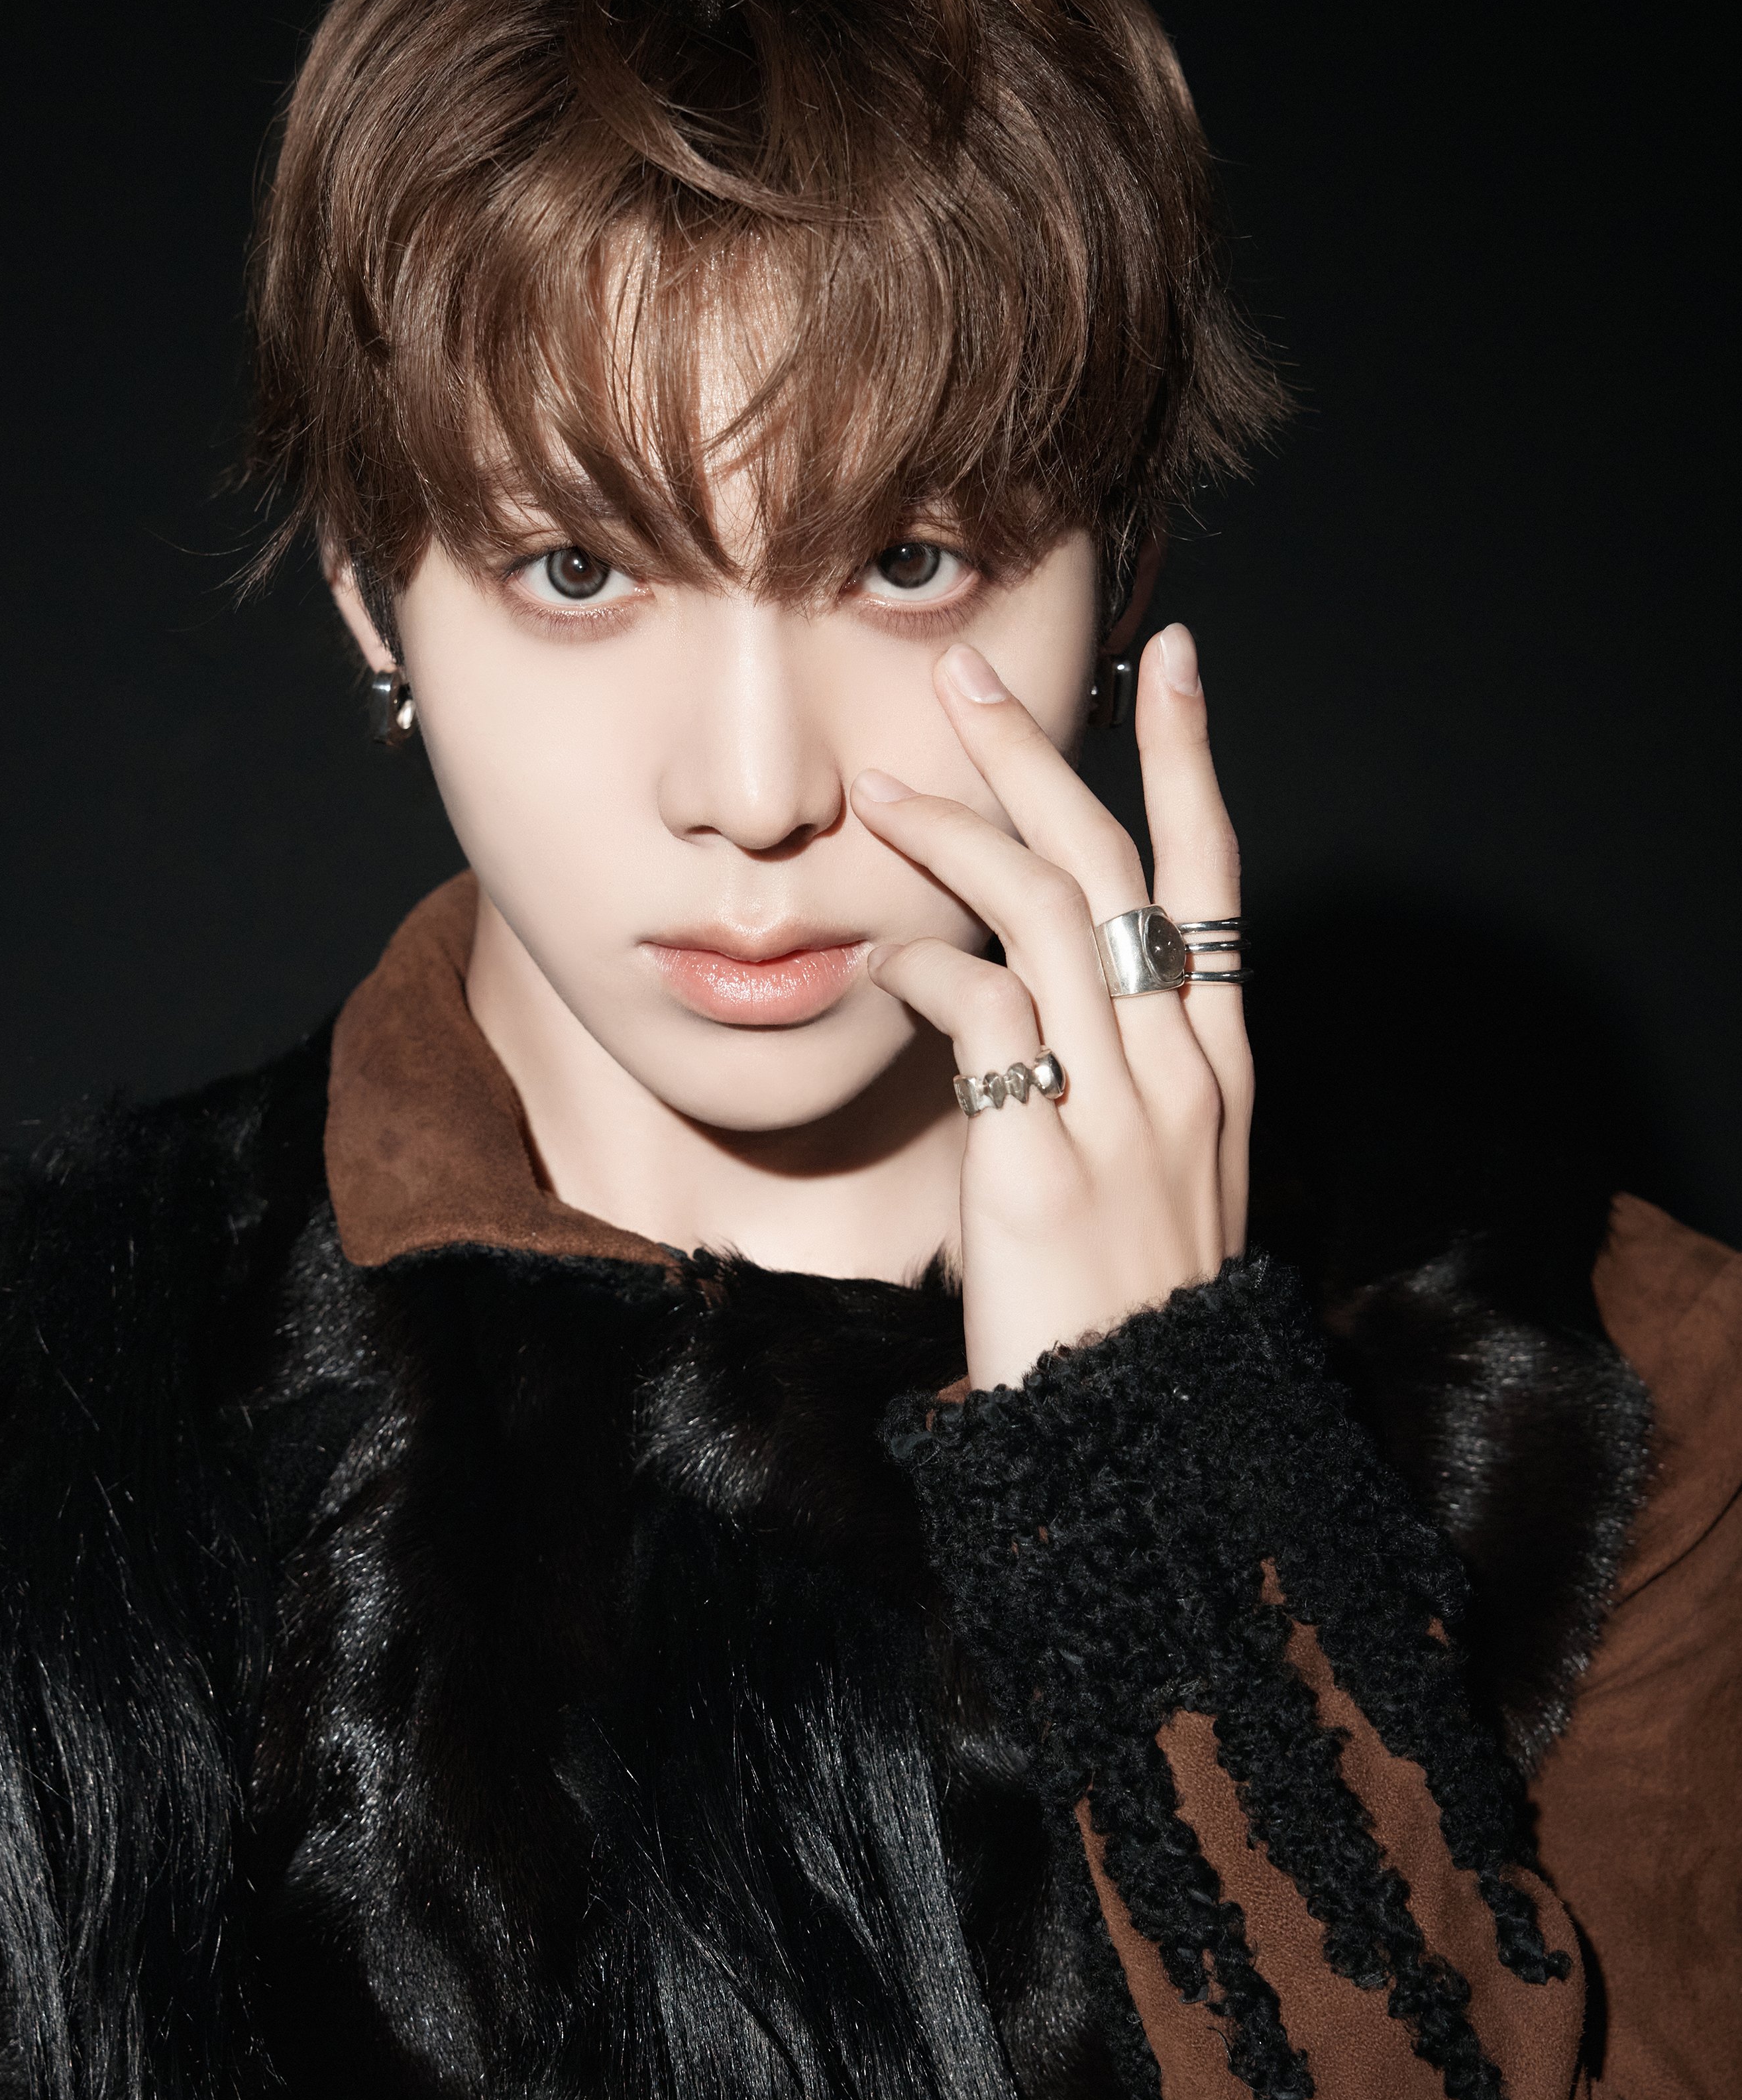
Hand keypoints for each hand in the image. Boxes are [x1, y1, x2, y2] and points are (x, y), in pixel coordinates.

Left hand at [855, 623, 1250, 1390]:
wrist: (1143, 1436)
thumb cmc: (1129, 1307)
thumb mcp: (1153, 1175)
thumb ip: (1111, 1076)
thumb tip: (1016, 998)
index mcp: (1218, 1065)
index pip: (1213, 877)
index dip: (1191, 760)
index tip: (1173, 663)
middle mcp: (1181, 1069)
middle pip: (1116, 867)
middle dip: (1042, 758)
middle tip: (970, 681)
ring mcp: (1118, 1112)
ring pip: (1046, 917)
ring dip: (960, 835)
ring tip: (883, 792)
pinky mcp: (1040, 1162)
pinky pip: (983, 1017)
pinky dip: (927, 965)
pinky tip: (881, 954)